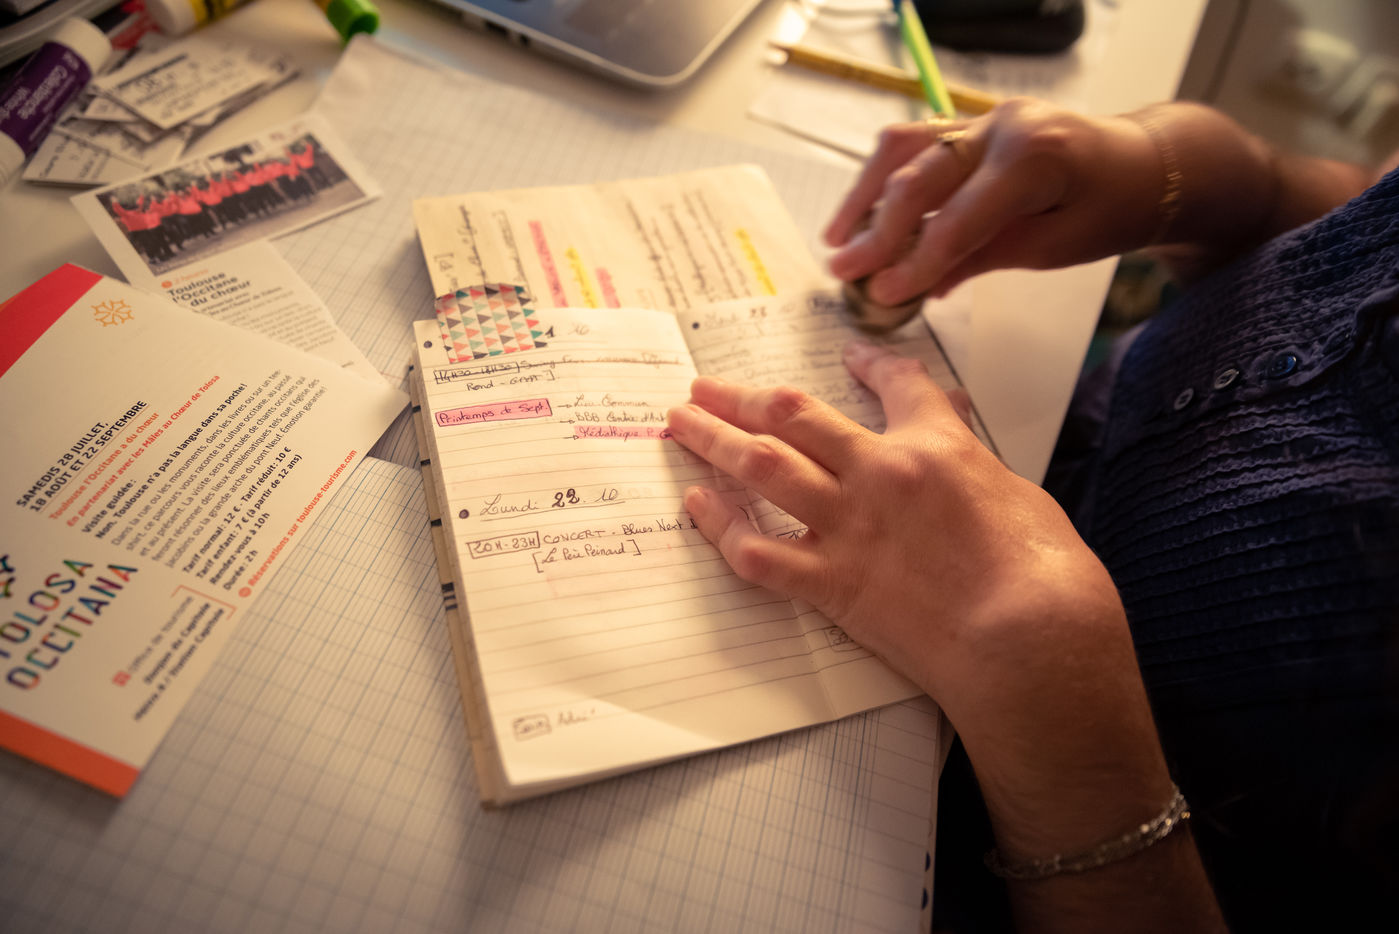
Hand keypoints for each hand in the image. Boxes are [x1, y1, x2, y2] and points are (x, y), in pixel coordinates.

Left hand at [666, 341, 1173, 860]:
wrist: (1031, 639)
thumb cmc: (1046, 571)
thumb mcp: (1021, 492)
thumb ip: (976, 464)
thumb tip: (961, 444)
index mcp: (934, 445)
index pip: (896, 383)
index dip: (870, 363)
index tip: (851, 358)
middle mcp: (878, 474)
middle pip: (791, 414)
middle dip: (741, 395)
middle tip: (705, 386)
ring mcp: (848, 529)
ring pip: (761, 466)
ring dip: (713, 440)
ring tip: (681, 423)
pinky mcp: (832, 587)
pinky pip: (758, 552)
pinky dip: (721, 529)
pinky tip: (698, 508)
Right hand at [824, 98, 1166, 304]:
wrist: (1144, 163)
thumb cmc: (1111, 207)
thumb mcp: (1054, 248)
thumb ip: (983, 259)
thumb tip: (920, 287)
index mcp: (1033, 159)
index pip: (957, 220)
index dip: (915, 262)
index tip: (882, 294)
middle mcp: (1002, 127)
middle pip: (921, 181)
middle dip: (878, 232)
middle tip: (846, 271)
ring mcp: (984, 117)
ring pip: (905, 148)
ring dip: (864, 193)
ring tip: (836, 235)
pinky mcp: (973, 121)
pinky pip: (916, 140)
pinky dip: (883, 174)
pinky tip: (861, 206)